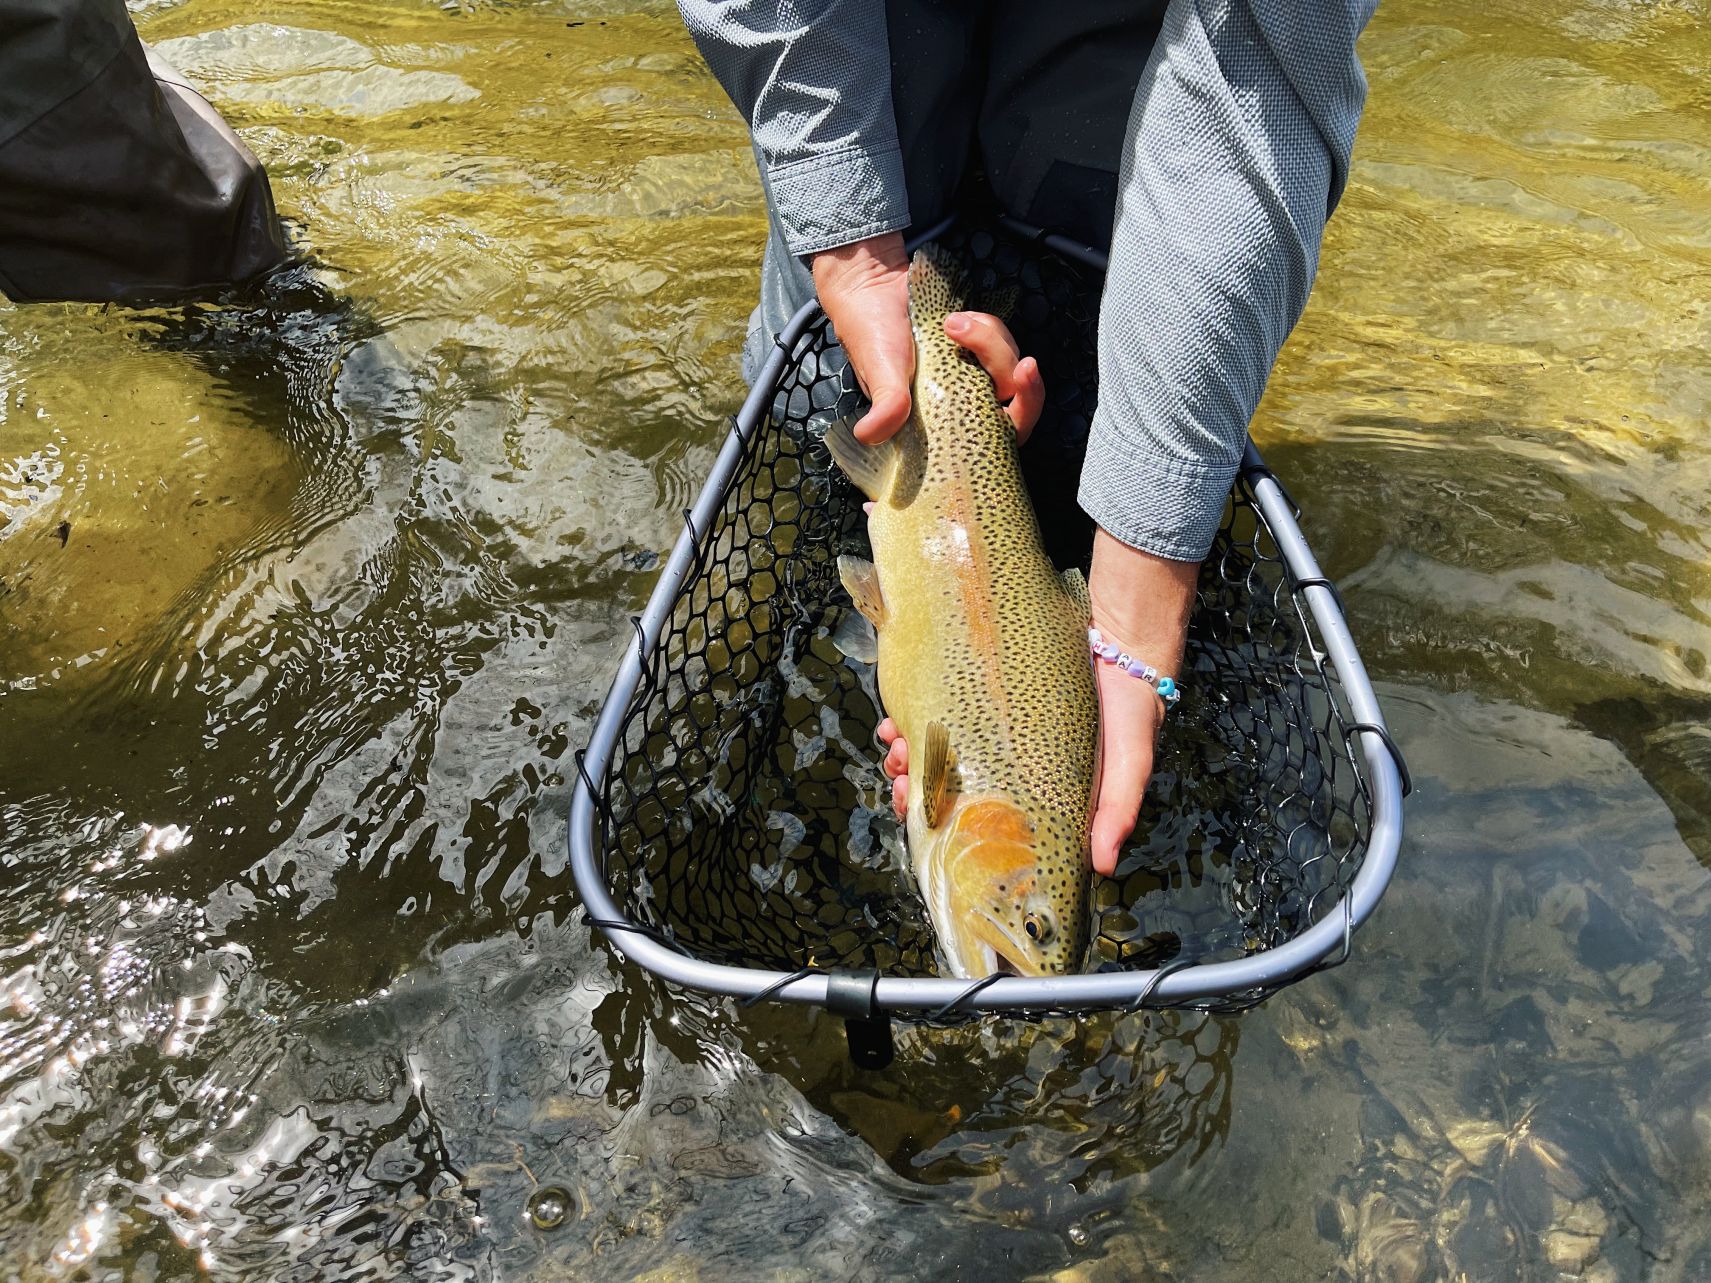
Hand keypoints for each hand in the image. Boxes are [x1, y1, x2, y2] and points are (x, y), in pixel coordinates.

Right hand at [811, 234, 1042, 443]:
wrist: (872, 288)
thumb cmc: (871, 335)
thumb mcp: (879, 372)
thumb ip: (886, 404)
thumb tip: (869, 435)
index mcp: (945, 425)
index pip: (999, 436)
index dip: (1023, 414)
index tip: (1022, 376)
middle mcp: (963, 404)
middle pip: (1016, 400)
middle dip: (1019, 377)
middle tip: (1021, 361)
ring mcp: (972, 376)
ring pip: (1009, 365)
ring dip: (990, 341)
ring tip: (950, 324)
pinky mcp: (976, 349)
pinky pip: (1000, 340)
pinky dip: (985, 327)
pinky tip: (954, 318)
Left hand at [877, 530, 1198, 876]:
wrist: (1127, 637)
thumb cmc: (1133, 711)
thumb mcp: (1132, 761)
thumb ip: (1118, 809)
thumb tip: (1103, 867)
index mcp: (1035, 795)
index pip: (985, 824)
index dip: (948, 828)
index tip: (922, 822)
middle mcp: (1008, 766)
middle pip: (948, 790)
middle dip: (917, 792)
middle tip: (900, 784)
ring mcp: (991, 729)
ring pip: (936, 751)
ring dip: (909, 755)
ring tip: (897, 747)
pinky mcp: (981, 693)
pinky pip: (936, 709)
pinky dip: (913, 717)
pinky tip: (898, 719)